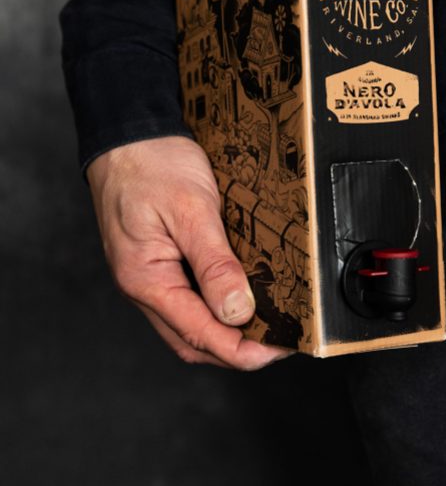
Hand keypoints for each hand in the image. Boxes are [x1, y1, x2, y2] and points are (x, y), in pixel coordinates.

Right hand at [86, 135, 294, 368]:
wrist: (127, 134)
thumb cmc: (151, 164)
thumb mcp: (192, 211)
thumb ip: (214, 264)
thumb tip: (237, 312)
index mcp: (145, 280)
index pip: (197, 335)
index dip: (241, 352)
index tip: (277, 350)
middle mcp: (142, 286)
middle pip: (193, 341)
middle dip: (236, 351)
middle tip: (279, 342)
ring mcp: (148, 277)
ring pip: (189, 324)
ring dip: (226, 333)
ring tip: (267, 326)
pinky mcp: (157, 263)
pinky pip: (186, 301)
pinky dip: (215, 308)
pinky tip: (240, 298)